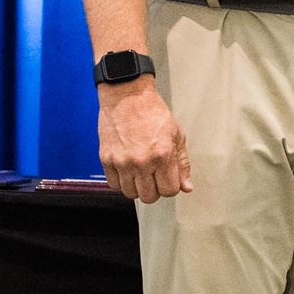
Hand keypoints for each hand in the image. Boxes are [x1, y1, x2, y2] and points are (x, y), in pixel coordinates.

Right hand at [99, 81, 190, 202]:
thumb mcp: (176, 136)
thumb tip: (186, 187)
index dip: (170, 186)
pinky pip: (114, 185)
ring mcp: (122, 162)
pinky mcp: (106, 160)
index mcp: (162, 155)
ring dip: (137, 187)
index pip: (169, 191)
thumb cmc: (152, 112)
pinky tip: (127, 170)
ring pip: (130, 194)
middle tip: (154, 175)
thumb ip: (182, 164)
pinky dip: (121, 182)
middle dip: (154, 189)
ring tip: (140, 172)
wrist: (127, 96)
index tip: (167, 178)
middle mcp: (141, 161)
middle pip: (149, 197)